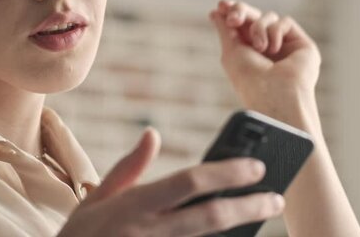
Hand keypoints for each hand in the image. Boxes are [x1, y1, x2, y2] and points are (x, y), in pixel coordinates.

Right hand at [57, 128, 284, 236]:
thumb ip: (129, 166)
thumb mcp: (98, 197)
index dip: (226, 172)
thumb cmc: (82, 235)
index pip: (189, 182)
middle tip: (277, 198)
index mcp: (135, 205)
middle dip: (249, 206)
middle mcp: (150, 231)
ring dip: (241, 230)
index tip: (255, 166)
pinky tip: (237, 236)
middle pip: (210, 216)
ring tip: (264, 215)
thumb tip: (153, 133)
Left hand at [210, 0, 321, 133]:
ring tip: (259, 48)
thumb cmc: (251, 80)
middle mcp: (267, 49)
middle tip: (233, 18)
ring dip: (258, 28)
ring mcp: (285, 47)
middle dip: (241, 12)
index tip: (221, 5)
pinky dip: (275, 31)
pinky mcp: (302, 44)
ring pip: (269, 17)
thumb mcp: (231, 51)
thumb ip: (225, 29)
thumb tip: (216, 11)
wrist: (277, 96)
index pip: (241, 25)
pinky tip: (273, 49)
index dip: (232, 12)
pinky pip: (285, 22)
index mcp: (248, 53)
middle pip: (254, 16)